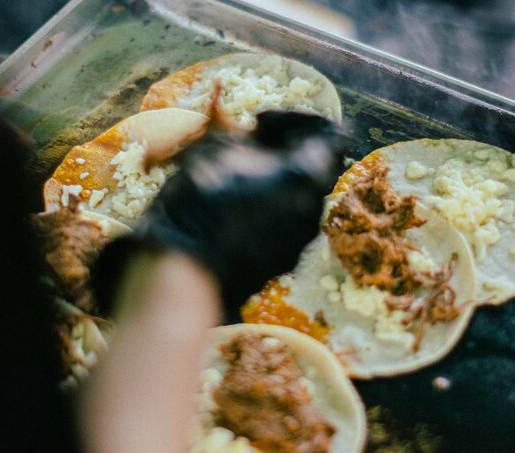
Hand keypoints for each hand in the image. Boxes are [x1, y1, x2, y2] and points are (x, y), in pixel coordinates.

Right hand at [93, 111, 347, 316]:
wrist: (185, 271)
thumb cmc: (198, 203)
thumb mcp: (219, 150)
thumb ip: (252, 140)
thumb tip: (261, 141)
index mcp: (307, 176)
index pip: (330, 133)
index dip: (297, 119)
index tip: (260, 122)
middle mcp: (314, 210)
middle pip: (314, 167)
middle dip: (284, 151)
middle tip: (246, 147)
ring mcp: (300, 241)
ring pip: (297, 197)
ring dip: (274, 181)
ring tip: (234, 178)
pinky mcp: (282, 262)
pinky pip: (283, 224)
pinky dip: (266, 208)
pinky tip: (232, 210)